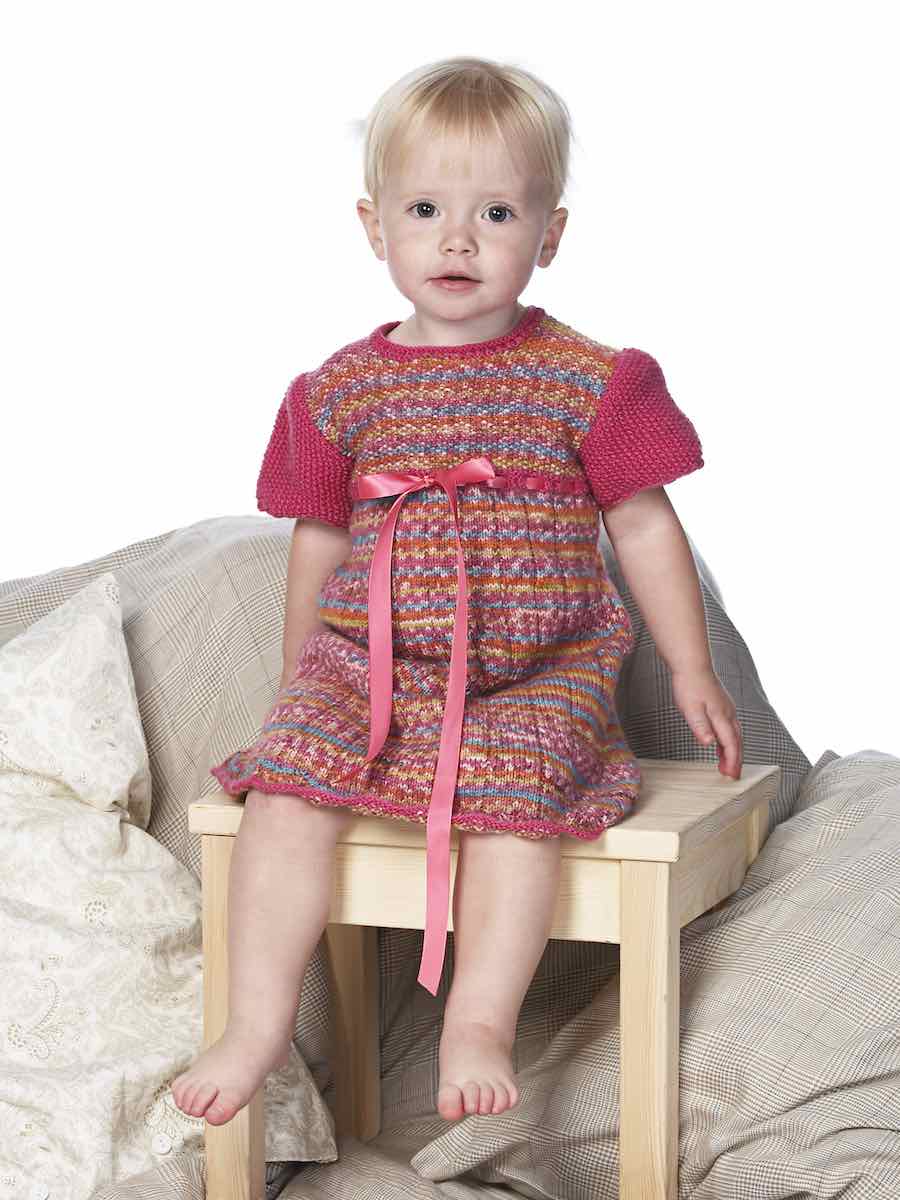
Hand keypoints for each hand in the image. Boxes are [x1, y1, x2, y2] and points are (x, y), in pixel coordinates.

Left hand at [670, 665, 742, 779]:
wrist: (692, 664)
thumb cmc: (689, 684)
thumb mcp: (690, 708)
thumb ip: (700, 727)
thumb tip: (710, 743)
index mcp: (722, 716)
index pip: (731, 744)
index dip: (732, 761)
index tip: (730, 775)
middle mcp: (728, 714)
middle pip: (737, 742)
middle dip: (736, 760)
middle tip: (732, 776)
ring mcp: (727, 709)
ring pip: (734, 735)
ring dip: (733, 751)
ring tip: (726, 766)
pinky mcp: (722, 706)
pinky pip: (729, 728)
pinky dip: (728, 740)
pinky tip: (721, 745)